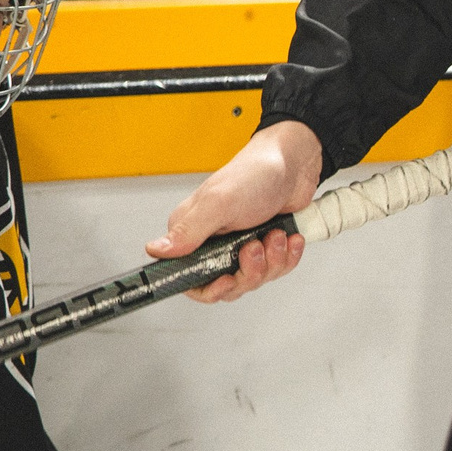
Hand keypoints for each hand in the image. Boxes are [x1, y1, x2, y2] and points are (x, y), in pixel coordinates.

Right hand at [149, 120, 319, 302]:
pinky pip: (277, 268)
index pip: (189, 279)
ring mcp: (241, 246)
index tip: (227, 279)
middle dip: (248, 272)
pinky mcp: (266, 246)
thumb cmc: (255, 173)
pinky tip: (289, 236)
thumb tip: (156, 250)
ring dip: (272, 260)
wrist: (295, 162)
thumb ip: (188, 231)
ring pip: (254, 278)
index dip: (210, 288)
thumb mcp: (219, 203)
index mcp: (192, 233)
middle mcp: (214, 243)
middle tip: (255, 246)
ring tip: (275, 234)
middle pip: (227, 285)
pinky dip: (287, 256)